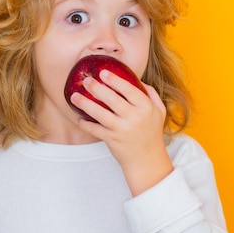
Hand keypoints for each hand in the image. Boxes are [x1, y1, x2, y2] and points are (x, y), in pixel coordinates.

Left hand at [70, 70, 173, 194]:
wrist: (147, 160)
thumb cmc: (152, 133)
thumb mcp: (159, 112)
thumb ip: (151, 94)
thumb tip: (137, 79)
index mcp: (145, 107)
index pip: (129, 89)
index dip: (115, 80)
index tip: (103, 72)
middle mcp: (134, 117)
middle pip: (111, 99)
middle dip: (96, 87)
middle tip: (86, 80)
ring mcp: (122, 129)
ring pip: (99, 113)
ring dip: (85, 104)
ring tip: (74, 96)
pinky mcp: (112, 140)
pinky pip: (95, 129)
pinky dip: (85, 124)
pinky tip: (79, 117)